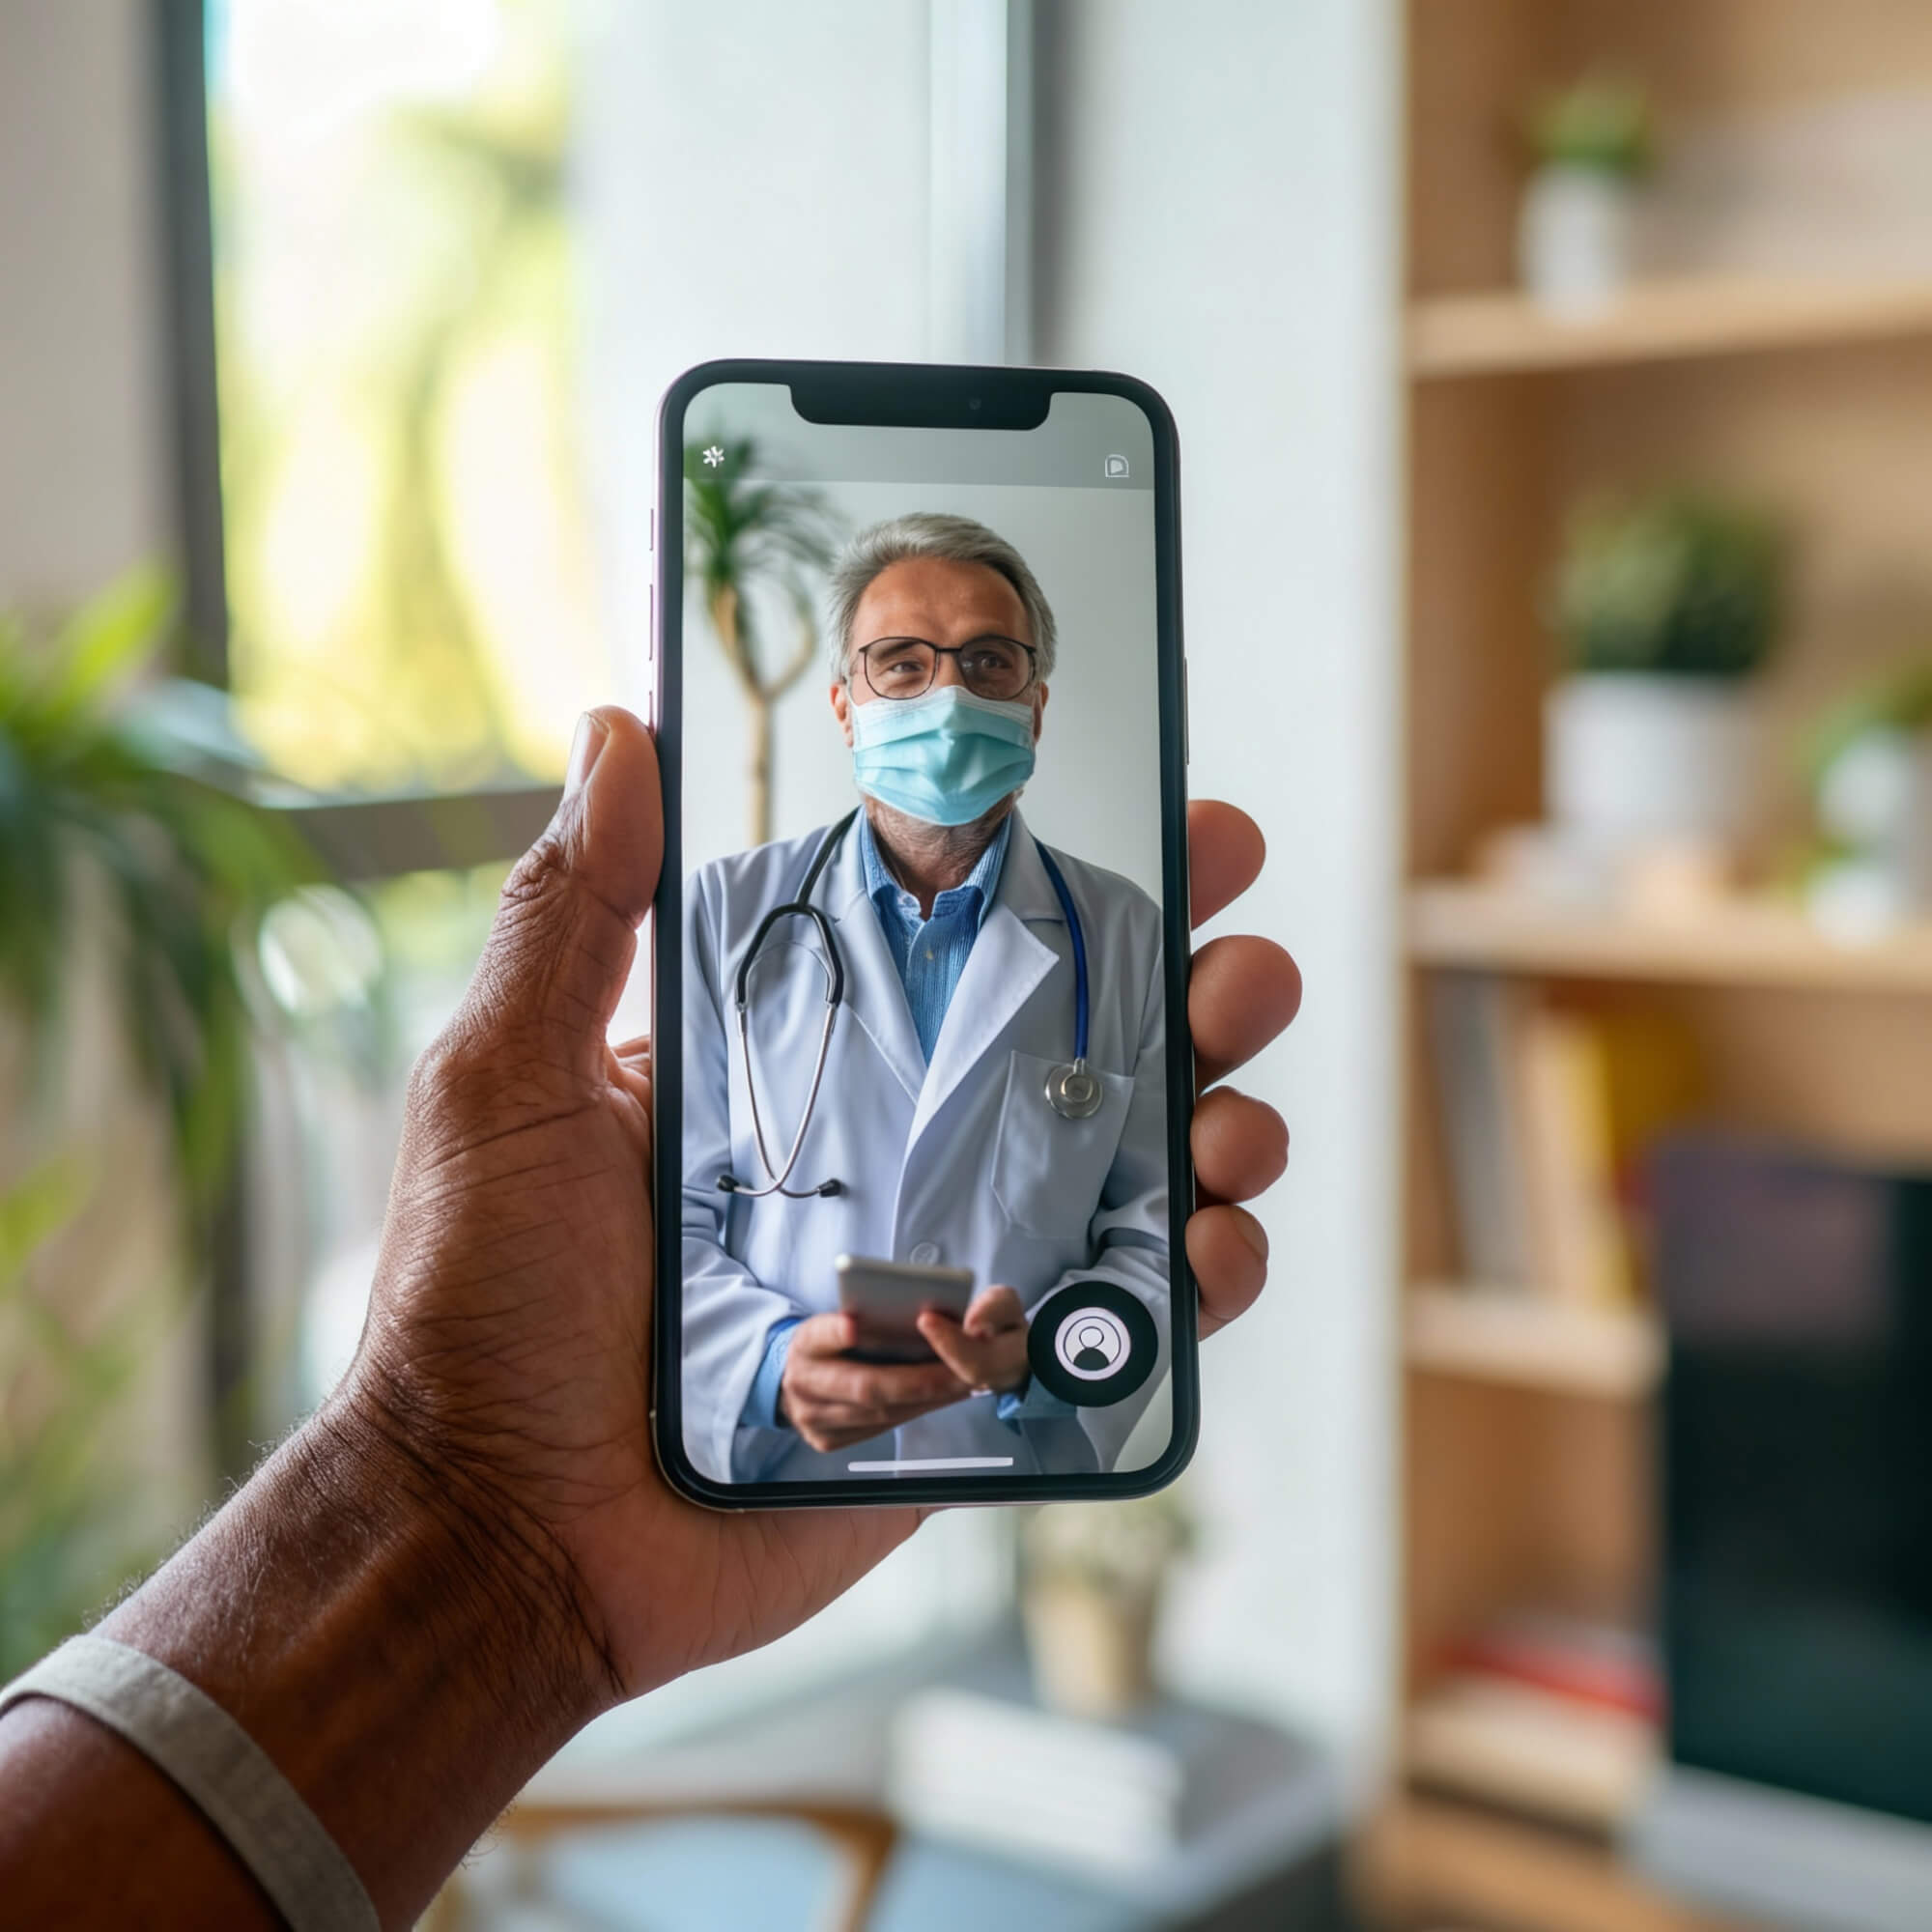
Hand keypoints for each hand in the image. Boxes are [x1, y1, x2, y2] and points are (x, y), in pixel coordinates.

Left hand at [344, 706, 1298, 1718]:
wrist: (507, 1540)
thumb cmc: (485, 1309)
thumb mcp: (512, 1084)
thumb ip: (574, 912)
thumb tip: (621, 730)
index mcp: (810, 1061)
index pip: (969, 941)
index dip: (1079, 879)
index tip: (1171, 818)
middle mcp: (899, 1149)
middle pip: (1089, 1048)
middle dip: (1198, 992)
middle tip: (1244, 969)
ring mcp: (952, 1266)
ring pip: (1133, 1172)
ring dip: (1225, 1126)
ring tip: (1239, 1121)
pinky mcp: (980, 1385)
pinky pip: (1121, 1323)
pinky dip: (1196, 1284)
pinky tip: (1213, 1254)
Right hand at [777, 1312, 969, 1451]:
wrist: (788, 1383)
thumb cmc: (823, 1347)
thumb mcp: (829, 1323)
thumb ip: (856, 1321)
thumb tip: (913, 1319)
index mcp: (804, 1344)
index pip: (819, 1335)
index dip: (836, 1332)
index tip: (854, 1326)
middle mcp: (804, 1384)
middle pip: (865, 1386)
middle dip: (919, 1382)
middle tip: (959, 1372)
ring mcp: (813, 1418)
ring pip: (879, 1413)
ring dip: (927, 1400)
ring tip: (962, 1384)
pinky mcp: (826, 1440)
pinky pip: (879, 1428)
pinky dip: (914, 1411)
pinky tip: (940, 1399)